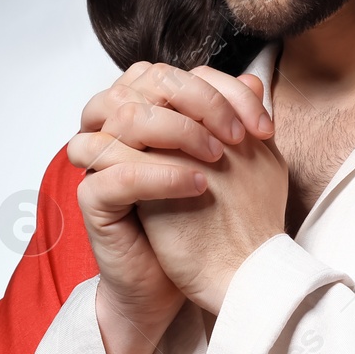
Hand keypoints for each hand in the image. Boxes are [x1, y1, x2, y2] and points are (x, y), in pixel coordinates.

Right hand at [67, 62, 275, 353]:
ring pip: (124, 117)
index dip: (217, 89)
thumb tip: (255, 81)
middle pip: (143, 83)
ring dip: (178, 131)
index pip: (170, 73)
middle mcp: (113, 128)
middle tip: (238, 136)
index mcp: (142, 111)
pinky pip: (116, 173)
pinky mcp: (92, 199)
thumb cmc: (207, 217)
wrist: (193, 279)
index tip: (261, 125)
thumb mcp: (229, 163)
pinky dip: (161, 174)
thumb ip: (234, 120)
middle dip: (199, 102)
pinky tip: (198, 185)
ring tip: (218, 158)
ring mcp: (98, 161)